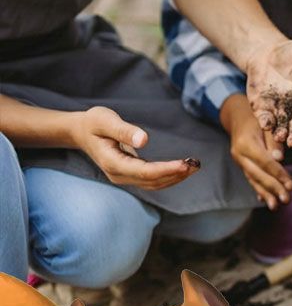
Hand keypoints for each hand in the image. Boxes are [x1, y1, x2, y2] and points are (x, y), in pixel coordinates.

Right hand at [72, 107, 198, 189]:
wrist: (81, 132)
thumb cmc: (93, 123)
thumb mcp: (105, 120)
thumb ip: (123, 130)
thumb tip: (144, 140)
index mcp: (112, 163)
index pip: (144, 172)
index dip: (166, 169)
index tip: (185, 164)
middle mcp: (118, 175)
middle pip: (152, 181)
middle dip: (176, 174)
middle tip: (196, 163)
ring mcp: (124, 177)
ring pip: (154, 184)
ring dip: (175, 177)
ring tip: (195, 166)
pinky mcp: (130, 175)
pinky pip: (153, 181)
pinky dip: (169, 176)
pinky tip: (183, 168)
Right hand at [221, 94, 291, 208]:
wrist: (238, 116)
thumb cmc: (257, 118)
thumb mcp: (266, 123)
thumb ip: (274, 141)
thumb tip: (280, 158)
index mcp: (246, 143)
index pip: (265, 162)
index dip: (279, 174)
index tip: (291, 186)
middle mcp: (239, 154)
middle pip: (258, 174)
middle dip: (274, 188)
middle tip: (287, 200)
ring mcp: (239, 161)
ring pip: (253, 179)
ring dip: (266, 194)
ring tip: (276, 207)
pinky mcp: (242, 165)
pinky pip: (251, 178)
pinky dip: (259, 189)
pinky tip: (266, 201)